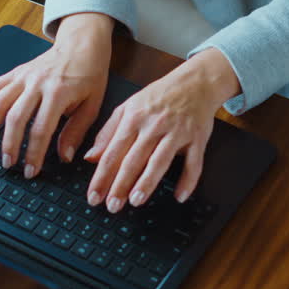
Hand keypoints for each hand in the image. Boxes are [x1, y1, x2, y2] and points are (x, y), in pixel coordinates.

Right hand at [0, 13, 112, 176]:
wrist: (82, 43)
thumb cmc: (89, 74)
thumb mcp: (92, 105)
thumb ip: (76, 131)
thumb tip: (64, 156)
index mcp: (59, 92)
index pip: (41, 129)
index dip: (34, 153)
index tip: (31, 170)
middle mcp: (37, 83)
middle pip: (16, 117)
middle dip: (10, 144)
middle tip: (8, 164)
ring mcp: (23, 76)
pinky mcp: (16, 72)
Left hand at [85, 48, 240, 211]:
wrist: (196, 82)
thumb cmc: (160, 96)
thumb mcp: (129, 107)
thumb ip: (108, 133)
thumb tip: (90, 157)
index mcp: (134, 118)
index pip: (113, 152)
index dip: (102, 176)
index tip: (94, 196)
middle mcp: (154, 125)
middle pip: (134, 159)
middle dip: (121, 184)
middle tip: (112, 206)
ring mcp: (177, 132)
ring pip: (160, 161)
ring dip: (147, 182)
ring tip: (136, 201)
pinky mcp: (197, 138)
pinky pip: (194, 163)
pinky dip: (188, 180)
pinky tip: (179, 196)